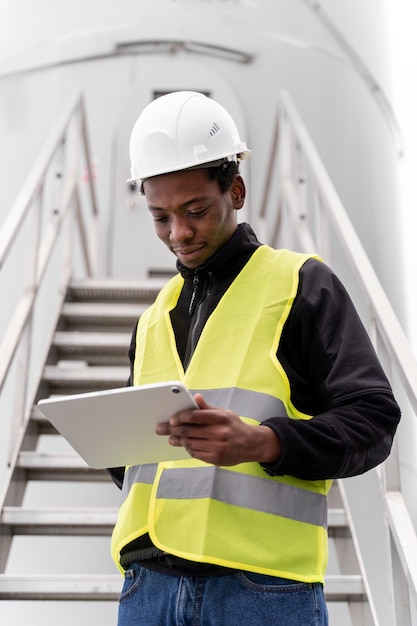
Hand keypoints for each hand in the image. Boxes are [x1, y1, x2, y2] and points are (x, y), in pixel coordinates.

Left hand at [155, 393, 281, 465]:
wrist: (251, 444)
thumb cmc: (234, 426)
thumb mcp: (224, 413)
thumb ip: (207, 407)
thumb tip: (195, 398)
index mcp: (220, 418)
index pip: (195, 416)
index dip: (180, 417)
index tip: (172, 419)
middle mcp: (219, 433)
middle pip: (189, 431)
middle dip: (172, 430)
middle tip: (161, 429)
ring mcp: (217, 447)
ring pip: (190, 443)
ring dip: (177, 440)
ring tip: (171, 438)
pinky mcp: (215, 458)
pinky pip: (195, 453)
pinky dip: (188, 448)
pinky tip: (184, 445)